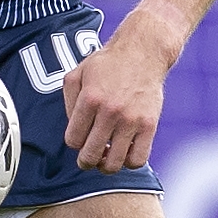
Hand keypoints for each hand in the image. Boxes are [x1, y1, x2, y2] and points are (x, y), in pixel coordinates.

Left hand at [61, 9, 180, 173]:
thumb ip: (68, 103)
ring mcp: (131, 120)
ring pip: (113, 163)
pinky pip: (138, 160)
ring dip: (106, 165)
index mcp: (89, 99)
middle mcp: (109, 112)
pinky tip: (126, 151)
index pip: (73, 140)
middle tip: (89, 157)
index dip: (74, 143)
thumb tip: (74, 132)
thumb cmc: (108, 64)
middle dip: (85, 161)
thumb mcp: (77, 74)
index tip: (80, 136)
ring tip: (107, 156)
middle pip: (90, 156)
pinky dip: (129, 162)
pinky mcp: (149, 125)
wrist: (142, 52)